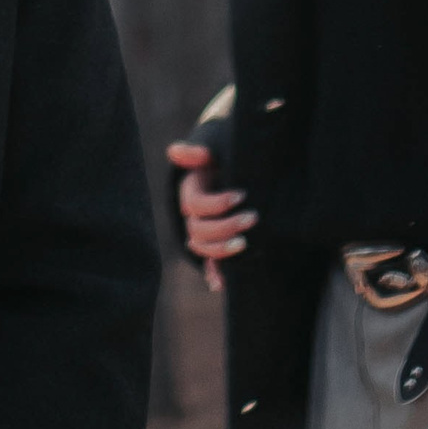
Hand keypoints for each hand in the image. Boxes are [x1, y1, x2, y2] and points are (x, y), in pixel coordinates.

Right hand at [167, 140, 257, 296]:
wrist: (236, 162)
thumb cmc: (225, 150)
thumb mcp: (215, 144)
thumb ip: (200, 149)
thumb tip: (174, 152)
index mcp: (191, 191)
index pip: (196, 205)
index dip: (217, 203)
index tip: (242, 195)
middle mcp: (193, 214)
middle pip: (198, 230)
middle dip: (225, 227)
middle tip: (253, 217)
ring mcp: (204, 229)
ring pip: (201, 248)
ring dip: (220, 251)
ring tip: (245, 243)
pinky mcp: (217, 241)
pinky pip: (210, 262)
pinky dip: (213, 274)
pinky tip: (219, 284)